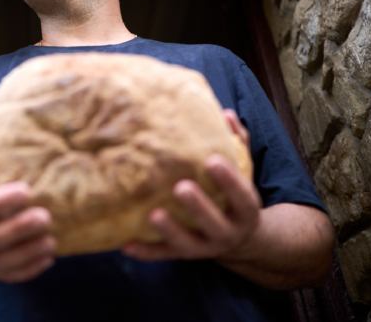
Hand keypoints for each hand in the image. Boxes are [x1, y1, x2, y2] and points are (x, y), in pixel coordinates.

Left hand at [122, 109, 260, 261]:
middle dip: (198, 206)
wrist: (238, 239)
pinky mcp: (182, 256)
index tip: (212, 160)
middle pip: (214, 223)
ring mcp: (204, 247)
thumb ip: (237, 144)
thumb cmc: (234, 195)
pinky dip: (144, 252)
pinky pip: (162, 255)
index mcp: (245, 212)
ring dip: (170, 231)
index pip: (242, 197)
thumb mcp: (243, 172)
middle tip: (181, 187)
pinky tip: (125, 244)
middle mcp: (227, 233)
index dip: (229, 180)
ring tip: (153, 214)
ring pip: (187, 245)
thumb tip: (226, 114)